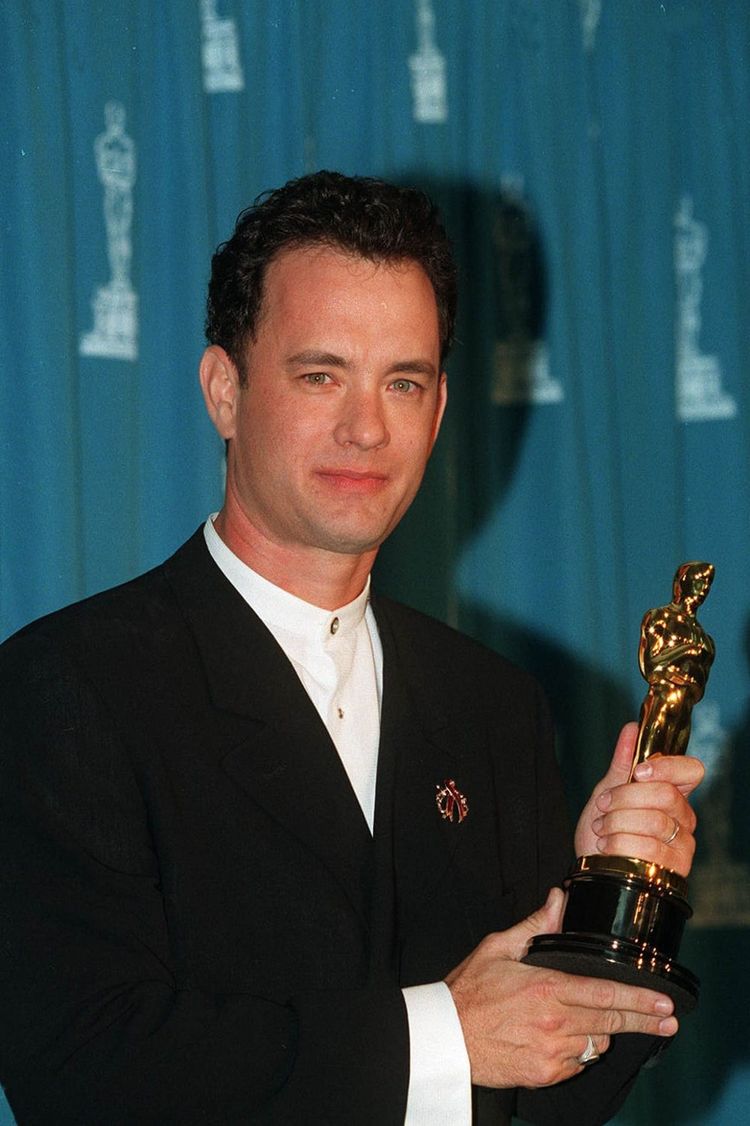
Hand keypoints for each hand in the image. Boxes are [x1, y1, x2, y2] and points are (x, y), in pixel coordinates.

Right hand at [445, 888, 677, 1088]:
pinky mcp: (545, 1074)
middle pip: (611, 1023)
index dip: (639, 999)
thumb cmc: (468, 991)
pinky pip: (578, 1063)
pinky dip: (580, 1051)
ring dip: (603, 1032)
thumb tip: (558, 898)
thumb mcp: (497, 948)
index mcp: (545, 988)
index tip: (664, 1002)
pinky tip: (568, 1037)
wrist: (444, 1038)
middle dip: (643, 1020)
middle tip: (668, 1019)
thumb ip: (534, 925)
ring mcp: (551, 1053)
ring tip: (600, 1021)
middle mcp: (554, 1023)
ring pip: (596, 1044)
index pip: (605, 994)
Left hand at [574, 723, 704, 876]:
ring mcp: (683, 844)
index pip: (692, 770)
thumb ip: (622, 762)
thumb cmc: (603, 828)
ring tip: (601, 828)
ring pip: (655, 821)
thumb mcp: (607, 790)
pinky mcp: (674, 869)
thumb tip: (632, 728)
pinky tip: (605, 846)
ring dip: (617, 822)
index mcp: (672, 792)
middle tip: (602, 804)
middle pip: (666, 794)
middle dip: (625, 798)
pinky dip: (619, 843)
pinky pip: (650, 848)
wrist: (593, 866)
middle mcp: (684, 817)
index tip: (638, 772)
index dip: (667, 767)